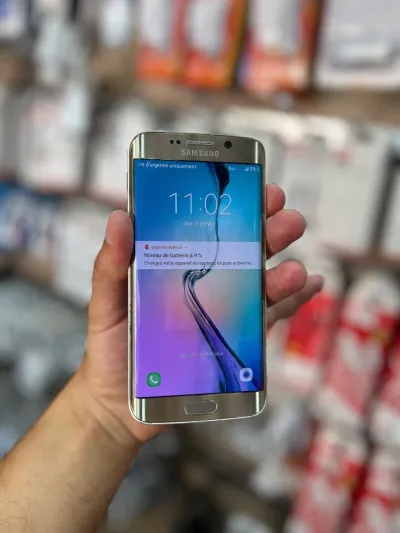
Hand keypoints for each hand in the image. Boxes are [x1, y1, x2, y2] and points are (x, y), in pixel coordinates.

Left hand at [76, 184, 322, 449]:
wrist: (120, 404)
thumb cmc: (109, 347)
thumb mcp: (105, 302)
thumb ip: (111, 264)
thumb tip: (120, 217)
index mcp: (179, 264)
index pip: (212, 227)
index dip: (239, 205)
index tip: (259, 189)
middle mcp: (208, 281)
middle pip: (247, 249)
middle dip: (271, 231)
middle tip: (287, 221)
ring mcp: (226, 309)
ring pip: (264, 282)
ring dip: (285, 271)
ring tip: (294, 270)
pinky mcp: (236, 340)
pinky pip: (270, 317)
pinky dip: (295, 301)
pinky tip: (311, 286)